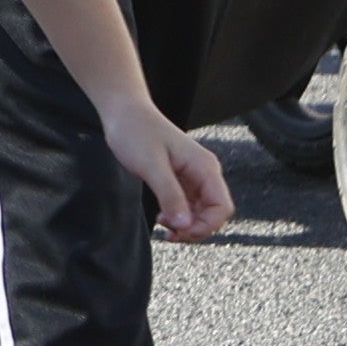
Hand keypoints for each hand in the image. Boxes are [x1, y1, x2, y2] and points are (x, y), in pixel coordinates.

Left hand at [103, 98, 235, 245]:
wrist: (124, 112)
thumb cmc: (136, 132)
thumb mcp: (151, 166)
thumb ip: (170, 195)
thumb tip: (185, 224)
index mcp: (205, 167)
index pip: (222, 207)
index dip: (206, 226)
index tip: (179, 232)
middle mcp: (205, 172)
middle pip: (214, 212)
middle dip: (195, 228)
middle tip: (168, 233)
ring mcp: (194, 176)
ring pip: (202, 211)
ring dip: (186, 223)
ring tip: (162, 224)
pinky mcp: (181, 178)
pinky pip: (189, 204)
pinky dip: (179, 215)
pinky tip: (162, 216)